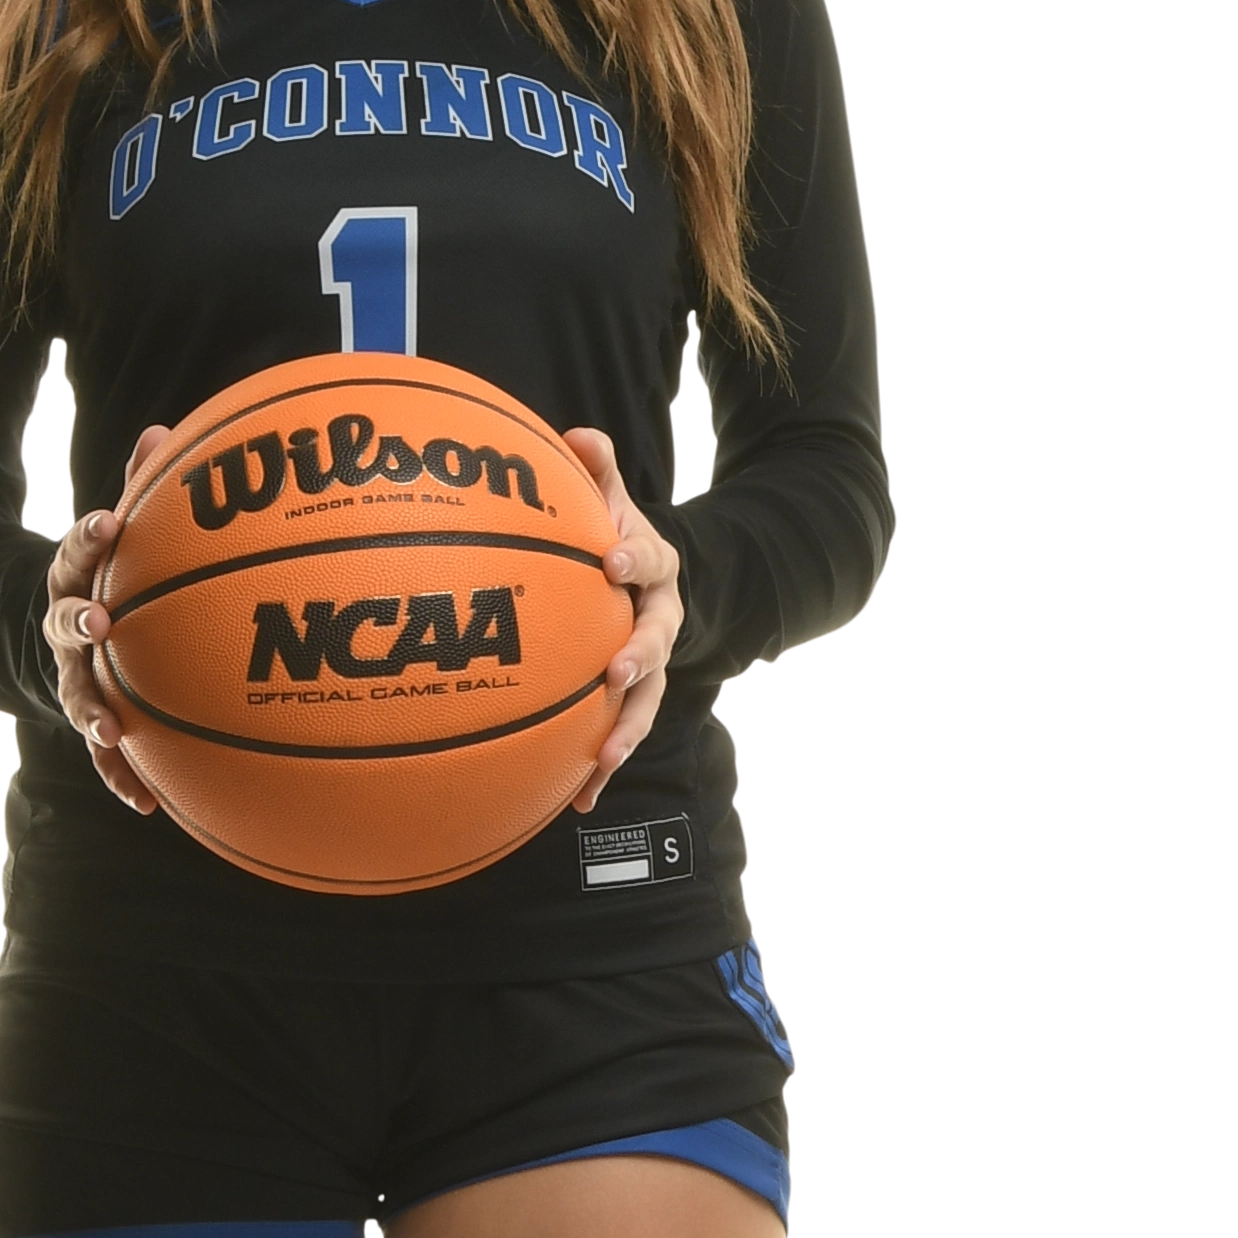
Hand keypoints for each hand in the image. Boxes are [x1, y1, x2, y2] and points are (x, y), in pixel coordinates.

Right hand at [43, 421, 174, 816]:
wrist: (64, 632)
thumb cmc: (110, 574)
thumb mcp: (117, 534)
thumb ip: (140, 485)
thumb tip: (165, 430)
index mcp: (73, 576)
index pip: (75, 549)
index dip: (88, 535)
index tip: (109, 521)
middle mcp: (63, 627)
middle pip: (62, 622)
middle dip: (77, 622)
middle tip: (98, 624)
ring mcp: (72, 676)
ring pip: (74, 695)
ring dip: (91, 712)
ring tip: (110, 731)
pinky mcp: (88, 717)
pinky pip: (101, 754)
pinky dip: (120, 777)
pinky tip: (146, 804)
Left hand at [563, 427, 683, 806]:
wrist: (643, 585)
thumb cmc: (610, 539)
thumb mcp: (608, 502)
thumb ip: (595, 471)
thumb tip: (576, 435)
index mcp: (655, 568)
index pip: (651, 559)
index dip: (637, 558)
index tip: (614, 560)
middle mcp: (660, 620)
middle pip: (658, 640)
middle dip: (639, 656)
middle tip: (616, 669)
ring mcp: (650, 666)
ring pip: (646, 701)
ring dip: (627, 728)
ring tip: (606, 757)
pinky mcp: (630, 702)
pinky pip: (617, 736)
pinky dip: (599, 769)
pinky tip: (576, 802)